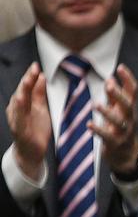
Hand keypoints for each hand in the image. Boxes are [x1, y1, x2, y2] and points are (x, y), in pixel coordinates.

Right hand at [5, 63, 50, 180]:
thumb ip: (39, 93)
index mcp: (22, 104)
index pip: (26, 87)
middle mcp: (16, 110)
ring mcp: (16, 120)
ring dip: (22, 92)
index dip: (30, 76)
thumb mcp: (41, 108)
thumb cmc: (35, 129)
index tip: (36, 65)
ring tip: (26, 82)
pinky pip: (18, 119)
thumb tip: (40, 76)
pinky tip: (20, 102)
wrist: (32, 151)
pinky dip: (19, 110)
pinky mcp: (19, 131)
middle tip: (33, 69)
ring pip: (18, 104)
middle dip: (26, 81)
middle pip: (21, 92)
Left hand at [90, 64, 137, 176]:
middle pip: (127, 104)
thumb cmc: (120, 129)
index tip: (120, 67)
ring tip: (96, 105)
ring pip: (118, 121)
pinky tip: (89, 125)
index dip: (128, 79)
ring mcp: (124, 131)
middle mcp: (130, 119)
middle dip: (118, 94)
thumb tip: (110, 79)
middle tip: (108, 84)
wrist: (127, 156)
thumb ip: (114, 97)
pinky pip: (107, 136)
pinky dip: (98, 130)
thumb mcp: (119, 111)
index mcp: (130, 109)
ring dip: (107, 112)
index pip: (133, 91)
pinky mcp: (116, 143)